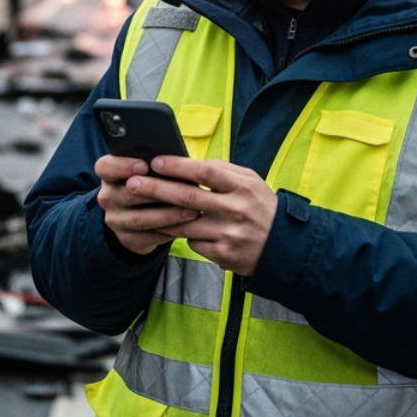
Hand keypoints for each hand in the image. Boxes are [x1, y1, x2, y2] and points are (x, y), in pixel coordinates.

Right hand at [96, 155, 201, 255]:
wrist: (141, 214)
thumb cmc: (152, 181)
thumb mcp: (150, 170)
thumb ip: (158, 165)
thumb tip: (179, 161)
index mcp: (109, 173)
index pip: (105, 167)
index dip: (122, 166)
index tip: (144, 166)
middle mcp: (107, 196)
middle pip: (126, 194)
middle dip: (157, 192)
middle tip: (184, 190)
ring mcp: (114, 219)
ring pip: (140, 218)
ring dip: (169, 215)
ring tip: (193, 210)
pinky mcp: (126, 238)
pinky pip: (148, 236)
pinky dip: (169, 231)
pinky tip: (187, 226)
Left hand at [127, 156, 277, 275]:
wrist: (284, 247)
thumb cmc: (261, 207)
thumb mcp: (251, 182)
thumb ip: (223, 170)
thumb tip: (191, 163)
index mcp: (241, 187)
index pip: (204, 172)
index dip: (177, 166)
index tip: (155, 162)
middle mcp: (235, 209)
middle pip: (187, 198)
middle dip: (156, 189)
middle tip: (132, 183)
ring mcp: (228, 234)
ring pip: (184, 224)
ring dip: (159, 216)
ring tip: (138, 207)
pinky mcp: (223, 255)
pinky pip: (193, 243)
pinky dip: (181, 234)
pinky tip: (168, 228)